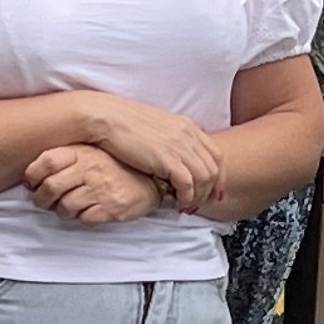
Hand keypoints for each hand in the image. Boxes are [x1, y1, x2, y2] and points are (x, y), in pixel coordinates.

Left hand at [24, 143, 166, 227]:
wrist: (152, 179)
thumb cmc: (114, 166)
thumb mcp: (89, 151)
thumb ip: (63, 158)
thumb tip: (31, 176)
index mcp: (82, 151)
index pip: (46, 161)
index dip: (32, 175)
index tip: (32, 183)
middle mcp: (90, 168)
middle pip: (50, 187)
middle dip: (41, 199)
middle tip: (44, 202)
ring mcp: (101, 188)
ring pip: (65, 207)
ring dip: (63, 211)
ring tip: (70, 207)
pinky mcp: (112, 207)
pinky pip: (85, 219)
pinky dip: (83, 218)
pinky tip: (89, 210)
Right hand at [73, 93, 225, 212]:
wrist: (106, 117)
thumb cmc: (123, 122)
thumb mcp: (156, 124)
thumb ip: (172, 136)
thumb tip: (177, 149)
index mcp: (187, 125)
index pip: (216, 154)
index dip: (218, 176)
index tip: (213, 191)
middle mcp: (188, 134)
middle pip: (214, 168)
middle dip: (210, 190)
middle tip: (199, 204)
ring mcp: (180, 146)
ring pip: (204, 178)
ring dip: (198, 196)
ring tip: (185, 206)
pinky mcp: (167, 158)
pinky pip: (188, 184)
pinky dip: (185, 197)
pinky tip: (176, 203)